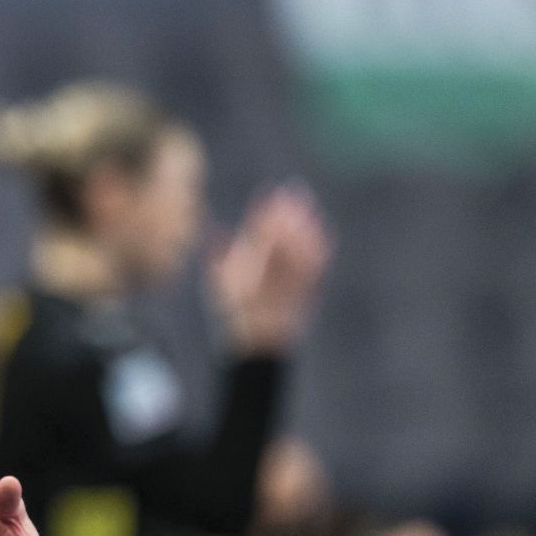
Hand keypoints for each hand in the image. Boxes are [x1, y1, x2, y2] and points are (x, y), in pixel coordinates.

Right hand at [210, 186, 330, 353]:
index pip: (257, 240)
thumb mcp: (219, 283)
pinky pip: (314, 266)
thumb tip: (215, 227)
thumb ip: (218, 254)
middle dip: (288, 214)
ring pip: (301, 252)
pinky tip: (320, 231)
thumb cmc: (234, 311)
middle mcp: (269, 283)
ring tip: (306, 205)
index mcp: (245, 278)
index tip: (271, 194)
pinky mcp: (306, 293)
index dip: (265, 215)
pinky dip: (317, 246)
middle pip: (282, 242)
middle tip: (293, 191)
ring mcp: (289, 289)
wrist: (259, 344)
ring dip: (305, 226)